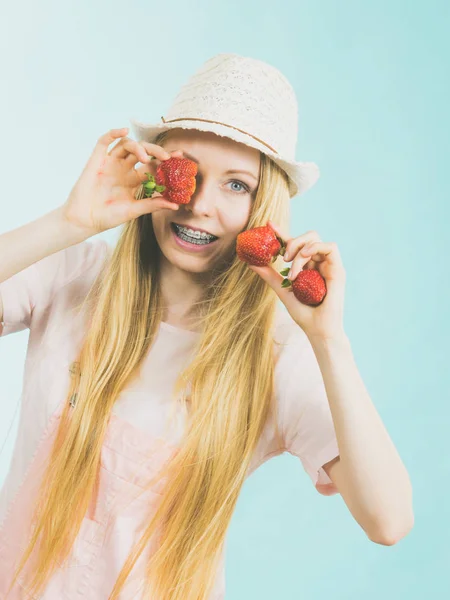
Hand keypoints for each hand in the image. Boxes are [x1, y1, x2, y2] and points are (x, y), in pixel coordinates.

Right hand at [60, 127, 183, 236]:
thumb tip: (175, 206)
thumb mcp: (134, 210)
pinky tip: (124, 131)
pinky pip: (104, 141)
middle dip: (156, 151)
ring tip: (145, 158)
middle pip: (142, 152)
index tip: (180, 157)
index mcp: (134, 180)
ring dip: (138, 147)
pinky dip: (113, 133)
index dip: (165, 160)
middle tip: (167, 157)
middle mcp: (123, 169)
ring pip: (126, 145)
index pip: (153, 165)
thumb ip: (153, 205)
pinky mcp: (96, 160)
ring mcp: (110, 163)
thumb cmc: (108, 217)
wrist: (85, 220)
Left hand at [247, 221, 347, 340]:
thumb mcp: (282, 290)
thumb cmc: (303, 313)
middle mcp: (318, 262)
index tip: (269, 225)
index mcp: (306, 265)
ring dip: (300, 250)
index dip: (283, 233)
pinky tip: (304, 260)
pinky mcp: (338, 269)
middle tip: (283, 258)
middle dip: (292, 241)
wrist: (317, 330)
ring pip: (315, 239)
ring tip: (293, 270)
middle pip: (308, 236)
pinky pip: (330, 247)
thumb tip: (250, 262)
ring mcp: (328, 265)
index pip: (295, 243)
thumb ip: (269, 275)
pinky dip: (315, 249)